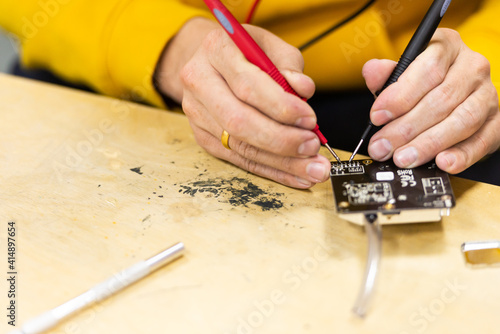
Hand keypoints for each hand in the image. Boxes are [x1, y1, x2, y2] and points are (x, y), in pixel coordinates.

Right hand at [155, 18, 330, 187]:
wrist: (210, 62)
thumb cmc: (246, 53)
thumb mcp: (270, 46)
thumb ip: (288, 65)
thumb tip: (304, 90)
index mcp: (216, 50)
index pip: (247, 85)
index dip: (280, 107)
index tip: (309, 119)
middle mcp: (199, 81)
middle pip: (239, 121)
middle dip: (281, 140)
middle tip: (312, 147)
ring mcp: (197, 113)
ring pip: (240, 146)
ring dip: (281, 162)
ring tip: (312, 169)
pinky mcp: (202, 137)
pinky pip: (239, 160)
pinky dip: (271, 170)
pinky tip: (295, 175)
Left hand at [363, 28, 499, 173]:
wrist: (455, 93)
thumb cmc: (423, 82)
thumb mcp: (401, 73)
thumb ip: (386, 74)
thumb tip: (372, 71)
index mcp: (447, 47)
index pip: (428, 69)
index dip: (400, 95)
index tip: (377, 116)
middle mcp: (472, 68)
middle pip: (442, 99)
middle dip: (407, 128)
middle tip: (383, 146)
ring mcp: (488, 95)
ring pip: (462, 121)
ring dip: (429, 144)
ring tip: (404, 158)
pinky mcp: (496, 122)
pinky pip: (482, 141)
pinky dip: (462, 155)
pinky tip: (443, 162)